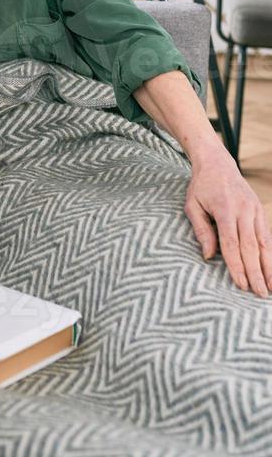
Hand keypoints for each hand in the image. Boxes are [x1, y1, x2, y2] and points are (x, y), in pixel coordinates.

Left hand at [184, 145, 271, 296]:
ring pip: (263, 242)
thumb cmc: (201, 187)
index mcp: (225, 210)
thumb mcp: (192, 206)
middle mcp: (243, 210)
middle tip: (259, 293)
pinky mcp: (259, 209)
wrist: (217, 163)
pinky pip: (267, 235)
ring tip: (270, 287)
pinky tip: (271, 269)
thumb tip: (208, 256)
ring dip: (268, 266)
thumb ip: (201, 230)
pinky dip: (270, 253)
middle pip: (250, 247)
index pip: (232, 243)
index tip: (241, 284)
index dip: (237, 266)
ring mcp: (254, 209)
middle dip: (255, 272)